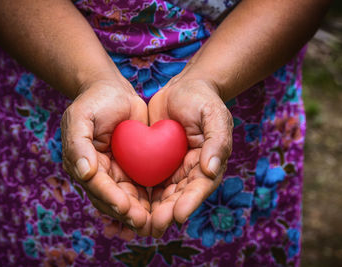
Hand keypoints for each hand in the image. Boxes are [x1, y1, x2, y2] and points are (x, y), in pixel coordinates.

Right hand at [61, 78, 150, 236]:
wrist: (114, 91)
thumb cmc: (95, 101)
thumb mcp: (81, 117)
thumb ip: (78, 144)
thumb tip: (85, 173)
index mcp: (82, 164)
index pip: (97, 186)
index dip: (110, 198)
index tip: (125, 208)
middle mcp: (99, 173)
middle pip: (112, 199)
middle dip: (127, 213)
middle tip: (144, 224)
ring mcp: (117, 173)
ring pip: (128, 199)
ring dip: (140, 213)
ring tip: (155, 224)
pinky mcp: (134, 169)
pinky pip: (142, 188)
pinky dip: (150, 201)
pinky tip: (163, 210)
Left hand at [148, 77, 232, 237]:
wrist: (181, 88)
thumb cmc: (201, 99)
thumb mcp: (213, 114)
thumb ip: (217, 140)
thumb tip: (212, 170)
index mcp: (208, 163)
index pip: (200, 187)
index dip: (190, 202)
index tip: (177, 215)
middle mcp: (191, 171)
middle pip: (179, 197)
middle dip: (166, 212)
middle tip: (152, 226)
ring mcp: (172, 169)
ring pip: (161, 195)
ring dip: (150, 211)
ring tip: (136, 224)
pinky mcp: (154, 164)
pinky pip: (146, 182)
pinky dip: (138, 195)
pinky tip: (125, 206)